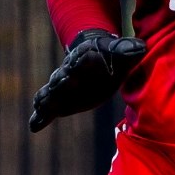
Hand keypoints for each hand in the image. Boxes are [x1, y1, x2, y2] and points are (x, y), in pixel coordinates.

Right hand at [28, 29, 146, 132]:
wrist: (95, 57)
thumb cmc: (109, 55)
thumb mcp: (119, 51)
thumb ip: (127, 49)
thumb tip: (140, 47)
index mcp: (83, 58)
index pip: (79, 62)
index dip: (77, 67)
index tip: (73, 73)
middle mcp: (69, 72)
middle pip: (61, 79)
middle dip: (58, 85)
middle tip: (55, 89)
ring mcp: (62, 87)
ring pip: (50, 93)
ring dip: (46, 101)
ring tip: (40, 109)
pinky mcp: (60, 101)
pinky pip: (47, 109)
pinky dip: (40, 117)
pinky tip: (34, 127)